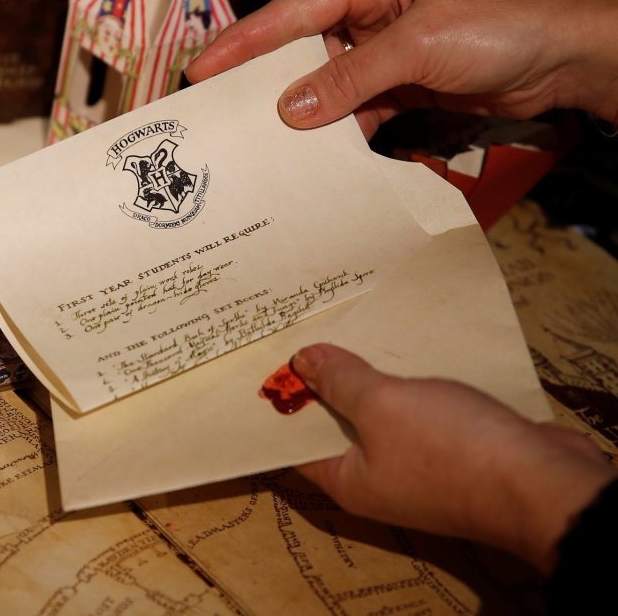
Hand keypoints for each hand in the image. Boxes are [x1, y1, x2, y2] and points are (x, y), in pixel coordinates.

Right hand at [184, 0, 617, 136]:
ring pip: (326, 82)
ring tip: (258, 141)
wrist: (567, 58)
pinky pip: (357, 106)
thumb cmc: (499, 29)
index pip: (292, 12)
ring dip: (301, 112)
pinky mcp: (404, 81)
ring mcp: (387, 48)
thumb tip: (288, 111)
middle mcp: (371, 10)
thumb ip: (350, 79)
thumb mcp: (417, 47)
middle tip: (217, 110)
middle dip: (263, 79)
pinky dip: (339, 128)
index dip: (244, 43)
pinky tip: (314, 153)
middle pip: (302, 47)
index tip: (201, 71)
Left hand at [290, 343, 614, 572]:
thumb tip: (300, 361)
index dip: (280, 403)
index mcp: (347, 481)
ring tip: (347, 326)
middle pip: (336, 425)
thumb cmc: (451, 451)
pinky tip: (403, 345)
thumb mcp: (382, 407)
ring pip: (381, 414)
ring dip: (369, 376)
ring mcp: (418, 465)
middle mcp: (377, 479)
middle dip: (324, 380)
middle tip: (305, 329)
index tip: (265, 361)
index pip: (294, 444)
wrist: (544, 483)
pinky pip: (419, 410)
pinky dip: (410, 381)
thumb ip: (341, 382)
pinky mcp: (454, 449)